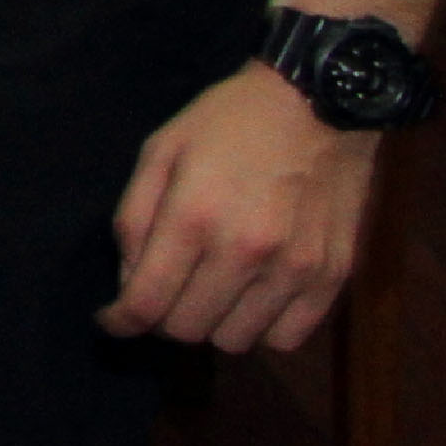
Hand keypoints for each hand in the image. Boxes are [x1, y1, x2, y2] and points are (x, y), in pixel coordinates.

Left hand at [100, 60, 377, 352]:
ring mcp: (293, 269)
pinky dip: (261, 328)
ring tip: (211, 289)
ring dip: (212, 323)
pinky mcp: (332, 277)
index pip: (147, 303)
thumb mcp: (160, 152)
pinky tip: (252, 297)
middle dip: (163, 316)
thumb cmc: (227, 123)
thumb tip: (129, 282)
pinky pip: (286, 338)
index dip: (121, 322)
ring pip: (235, 340)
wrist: (318, 104)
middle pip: (188, 329)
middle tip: (166, 290)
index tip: (112, 320)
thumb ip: (134, 219)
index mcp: (193, 217)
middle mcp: (244, 251)